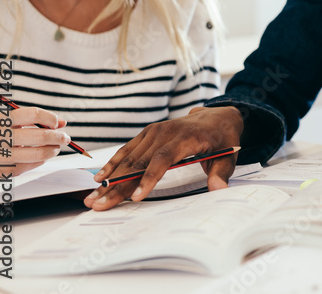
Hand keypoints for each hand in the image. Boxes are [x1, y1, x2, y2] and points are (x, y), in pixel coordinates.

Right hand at [0, 107, 69, 176]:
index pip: (34, 114)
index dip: (50, 118)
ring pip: (40, 153)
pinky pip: (33, 164)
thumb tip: (62, 123)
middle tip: (65, 137)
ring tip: (56, 147)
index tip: (56, 123)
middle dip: (59, 136)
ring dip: (54, 149)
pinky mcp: (7, 170)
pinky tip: (43, 155)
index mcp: (2, 121)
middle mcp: (0, 138)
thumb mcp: (12, 120)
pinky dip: (43, 159)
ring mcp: (3, 155)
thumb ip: (35, 120)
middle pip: (41, 136)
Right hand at [84, 106, 243, 210]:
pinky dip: (113, 164)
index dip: (149, 178)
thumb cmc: (222, 139)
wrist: (217, 116)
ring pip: (129, 157)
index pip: (163, 158)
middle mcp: (166, 132)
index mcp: (186, 137)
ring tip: (92, 198)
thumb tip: (218, 189)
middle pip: (139, 161)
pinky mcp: (148, 133)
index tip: (136, 197)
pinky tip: (99, 178)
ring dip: (109, 178)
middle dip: (117, 185)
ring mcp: (155, 131)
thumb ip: (221, 173)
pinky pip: (128, 149)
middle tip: (99, 205)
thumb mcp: (229, 155)